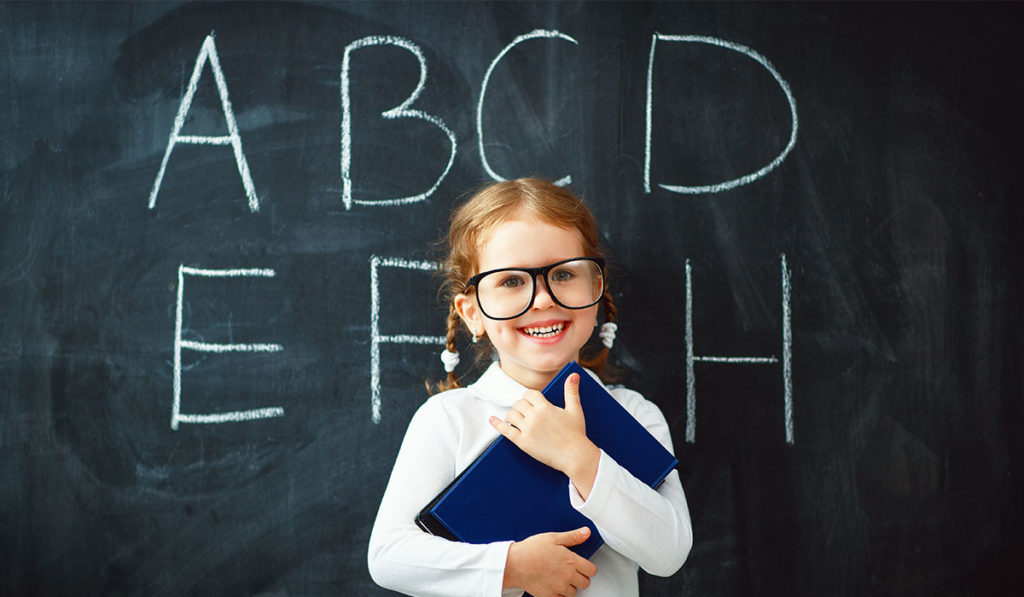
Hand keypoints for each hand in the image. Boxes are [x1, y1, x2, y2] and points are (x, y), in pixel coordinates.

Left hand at [489, 373, 600, 498]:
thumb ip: (571, 391)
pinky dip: (497, 424)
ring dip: (512, 415)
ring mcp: (528, 429)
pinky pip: (506, 430)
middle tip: (524, 411)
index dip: (529, 396)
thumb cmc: (576, 434)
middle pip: (518, 403)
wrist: (575, 456)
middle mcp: (534, 416)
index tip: (531, 401)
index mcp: (545, 407)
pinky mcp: (523, 442)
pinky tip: (492, 419)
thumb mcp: (575, 410)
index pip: (529, 394)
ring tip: (516, 418)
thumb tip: (574, 375)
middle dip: (521, 406)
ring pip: (511, 415)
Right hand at [503, 527, 597, 596]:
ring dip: (570, 586)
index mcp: (570, 561)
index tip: (583, 566)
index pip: (591, 570)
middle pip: (585, 583)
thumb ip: (572, 537)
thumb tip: (586, 532)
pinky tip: (553, 585)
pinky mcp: (549, 596)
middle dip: (580, 577)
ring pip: (574, 592)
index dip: (588, 568)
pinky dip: (559, 594)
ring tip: (560, 578)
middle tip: (571, 571)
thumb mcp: (553, 538)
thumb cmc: (531, 550)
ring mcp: (558, 587)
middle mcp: (567, 576)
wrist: (514, 564)